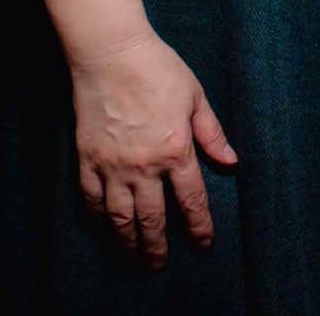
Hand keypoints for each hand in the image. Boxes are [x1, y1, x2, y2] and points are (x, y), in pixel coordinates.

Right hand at [66, 27, 237, 267]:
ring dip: (127, 242)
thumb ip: (212, 134)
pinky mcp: (88, 158)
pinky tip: (104, 226)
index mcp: (176, 150)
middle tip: (159, 266)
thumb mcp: (195, 98)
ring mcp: (113, 165)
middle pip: (153, 219)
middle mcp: (144, 165)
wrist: (111, 53)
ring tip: (133, 258)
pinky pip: (91, 198)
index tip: (203, 243)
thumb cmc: (158, 69)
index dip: (198, 227)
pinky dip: (97, 217)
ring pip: (120, 217)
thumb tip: (231, 162)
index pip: (191, 201)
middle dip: (158, 248)